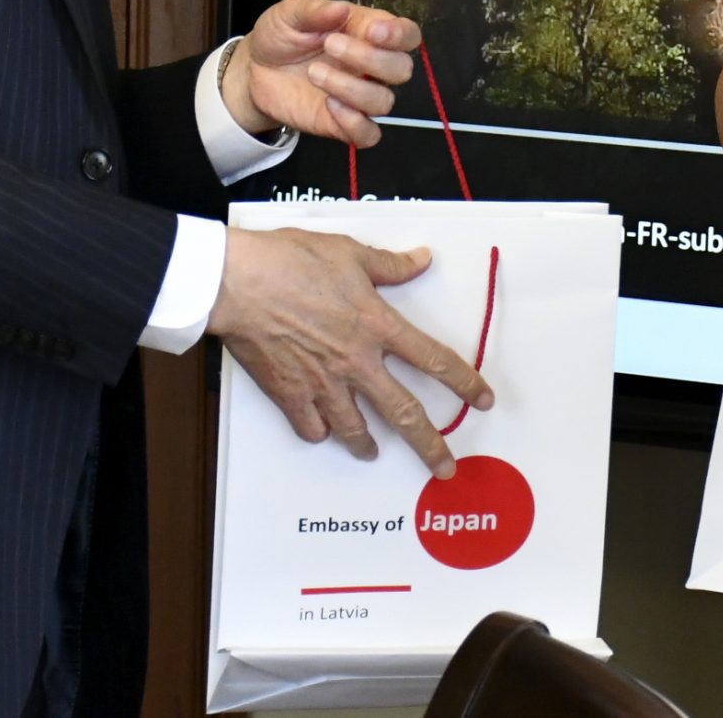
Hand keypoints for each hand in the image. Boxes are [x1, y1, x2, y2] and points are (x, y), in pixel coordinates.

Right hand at [209, 227, 491, 474]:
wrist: (239, 283)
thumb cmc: (290, 262)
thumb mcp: (350, 253)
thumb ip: (390, 265)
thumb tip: (421, 260)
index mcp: (377, 326)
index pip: (434, 360)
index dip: (465, 383)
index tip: (483, 400)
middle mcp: (357, 361)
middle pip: (405, 413)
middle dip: (430, 446)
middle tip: (444, 468)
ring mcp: (323, 383)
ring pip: (356, 428)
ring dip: (368, 445)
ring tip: (375, 454)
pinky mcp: (289, 393)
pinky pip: (311, 427)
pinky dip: (319, 432)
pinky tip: (323, 432)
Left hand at [225, 0, 421, 145]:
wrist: (254, 69)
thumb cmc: (281, 35)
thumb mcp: (291, 13)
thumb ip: (315, 10)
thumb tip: (341, 9)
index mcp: (368, 32)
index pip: (407, 35)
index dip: (400, 35)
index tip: (373, 32)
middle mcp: (372, 66)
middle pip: (402, 70)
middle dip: (370, 59)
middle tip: (331, 45)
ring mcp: (359, 97)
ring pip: (384, 102)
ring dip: (352, 88)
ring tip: (314, 73)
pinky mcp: (343, 124)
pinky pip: (368, 134)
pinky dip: (354, 123)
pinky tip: (329, 105)